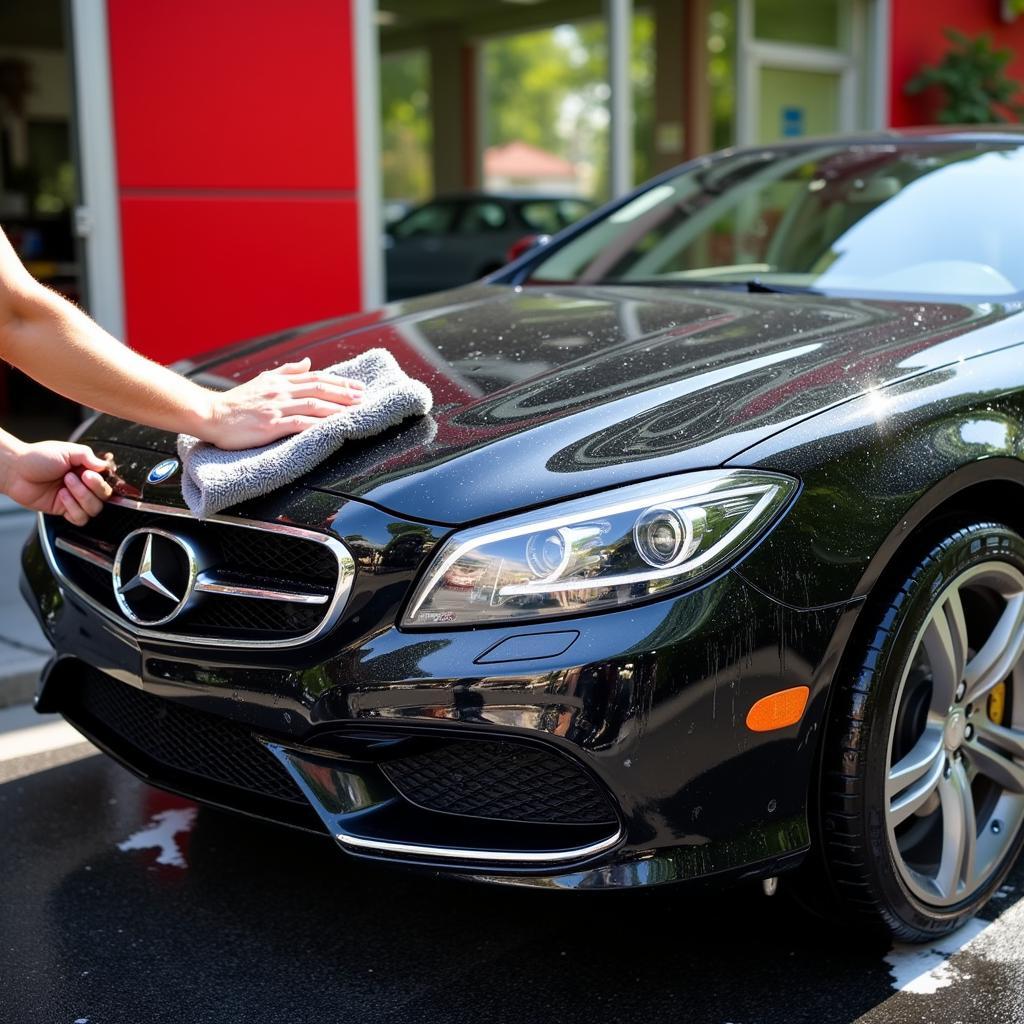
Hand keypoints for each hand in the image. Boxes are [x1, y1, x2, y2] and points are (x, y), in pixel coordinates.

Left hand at [3, 441, 112, 524]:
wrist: (15, 470)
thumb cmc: (37, 458)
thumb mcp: (66, 450)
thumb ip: (88, 456)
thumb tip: (105, 466)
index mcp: (87, 469)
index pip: (108, 481)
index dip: (102, 481)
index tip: (90, 474)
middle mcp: (83, 485)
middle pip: (104, 497)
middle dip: (91, 488)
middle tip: (76, 477)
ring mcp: (75, 499)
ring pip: (94, 509)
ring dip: (81, 497)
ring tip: (65, 485)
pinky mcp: (64, 510)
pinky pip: (80, 518)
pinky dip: (73, 508)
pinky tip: (61, 496)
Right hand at [198, 357, 364, 450]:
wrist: (211, 415)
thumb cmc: (237, 402)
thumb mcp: (263, 381)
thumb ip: (287, 372)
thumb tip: (309, 362)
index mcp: (280, 382)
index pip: (317, 378)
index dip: (340, 382)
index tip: (359, 387)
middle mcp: (281, 392)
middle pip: (319, 389)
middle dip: (345, 394)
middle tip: (365, 398)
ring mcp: (276, 408)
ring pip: (313, 405)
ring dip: (337, 408)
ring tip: (356, 411)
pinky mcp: (270, 425)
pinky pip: (299, 424)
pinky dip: (318, 425)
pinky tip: (333, 428)